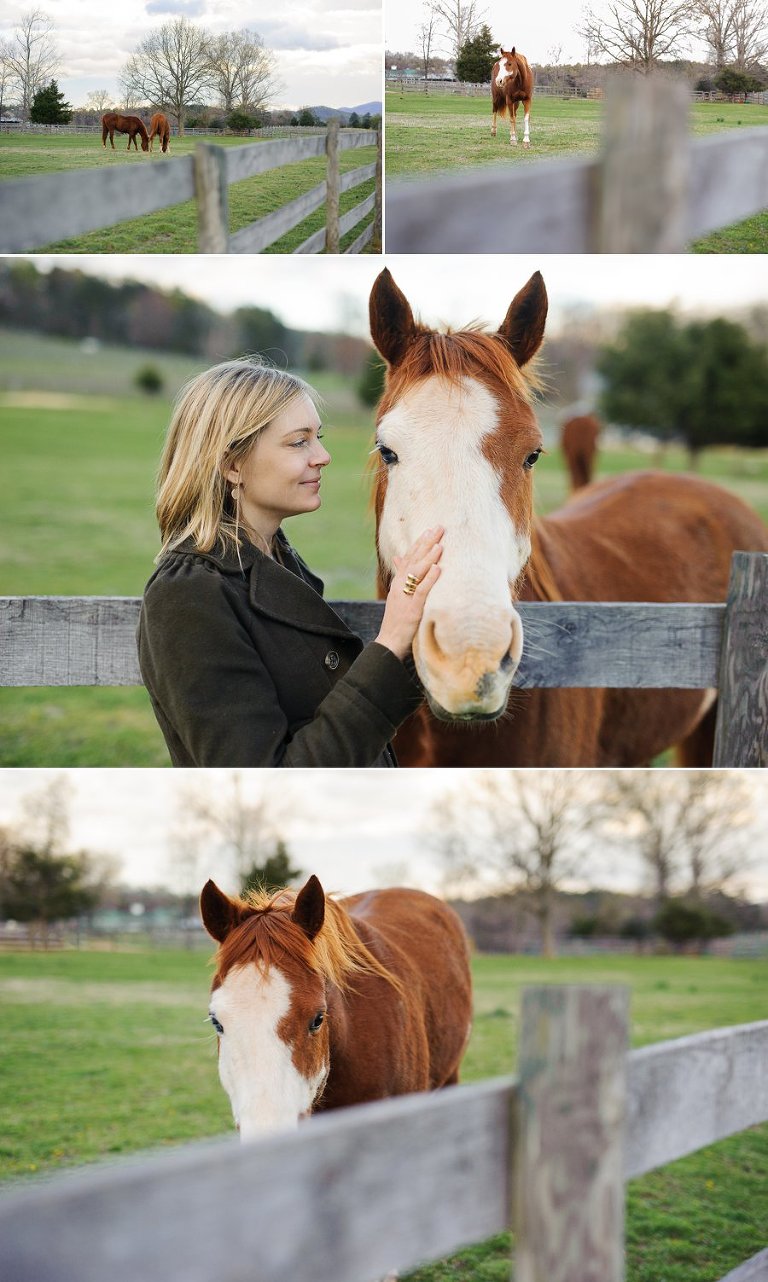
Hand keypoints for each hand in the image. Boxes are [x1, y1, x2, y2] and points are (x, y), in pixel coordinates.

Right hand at [375, 527, 443, 659]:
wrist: (389, 641)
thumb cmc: (396, 619)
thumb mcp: (397, 595)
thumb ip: (400, 576)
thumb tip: (399, 558)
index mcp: (397, 582)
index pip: (408, 557)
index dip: (419, 543)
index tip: (430, 530)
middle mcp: (399, 586)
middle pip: (413, 560)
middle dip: (426, 543)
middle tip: (438, 528)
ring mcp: (404, 597)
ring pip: (416, 572)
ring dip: (428, 558)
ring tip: (440, 545)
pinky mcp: (412, 609)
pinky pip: (421, 591)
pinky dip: (429, 579)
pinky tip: (437, 569)